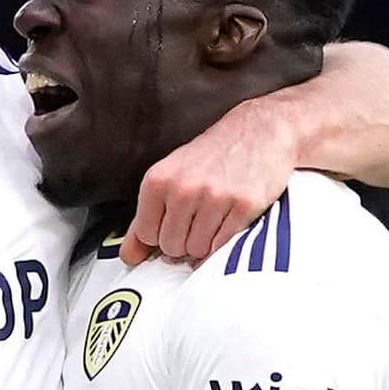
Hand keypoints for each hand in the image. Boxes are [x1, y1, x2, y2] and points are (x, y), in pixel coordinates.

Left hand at [121, 98, 298, 264]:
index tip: (173, 223)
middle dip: (183, 241)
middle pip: (171, 246)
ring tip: (214, 217)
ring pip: (197, 250)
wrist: (258, 132)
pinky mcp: (243, 205)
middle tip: (197, 219)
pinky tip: (229, 218)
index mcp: (158, 180)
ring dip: (205, 242)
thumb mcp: (169, 177)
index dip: (160, 235)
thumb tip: (130, 256)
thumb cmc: (211, 156)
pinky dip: (225, 240)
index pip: (146, 235)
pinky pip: (223, 246)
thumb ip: (145, 218)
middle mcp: (183, 188)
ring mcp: (215, 197)